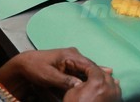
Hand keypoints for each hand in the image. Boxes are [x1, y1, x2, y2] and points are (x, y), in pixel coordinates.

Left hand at [0, 48, 119, 101]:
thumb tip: (80, 85)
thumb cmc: (35, 67)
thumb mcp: (49, 75)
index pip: (88, 64)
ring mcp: (71, 59)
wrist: (24, 64)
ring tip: (110, 79)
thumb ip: (65, 80)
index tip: (108, 79)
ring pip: (86, 69)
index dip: (99, 72)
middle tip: (114, 80)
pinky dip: (88, 76)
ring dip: (96, 75)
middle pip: (90, 66)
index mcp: (70, 55)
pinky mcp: (69, 65)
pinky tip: (98, 79)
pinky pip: (81, 71)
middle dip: (101, 73)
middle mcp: (73, 55)